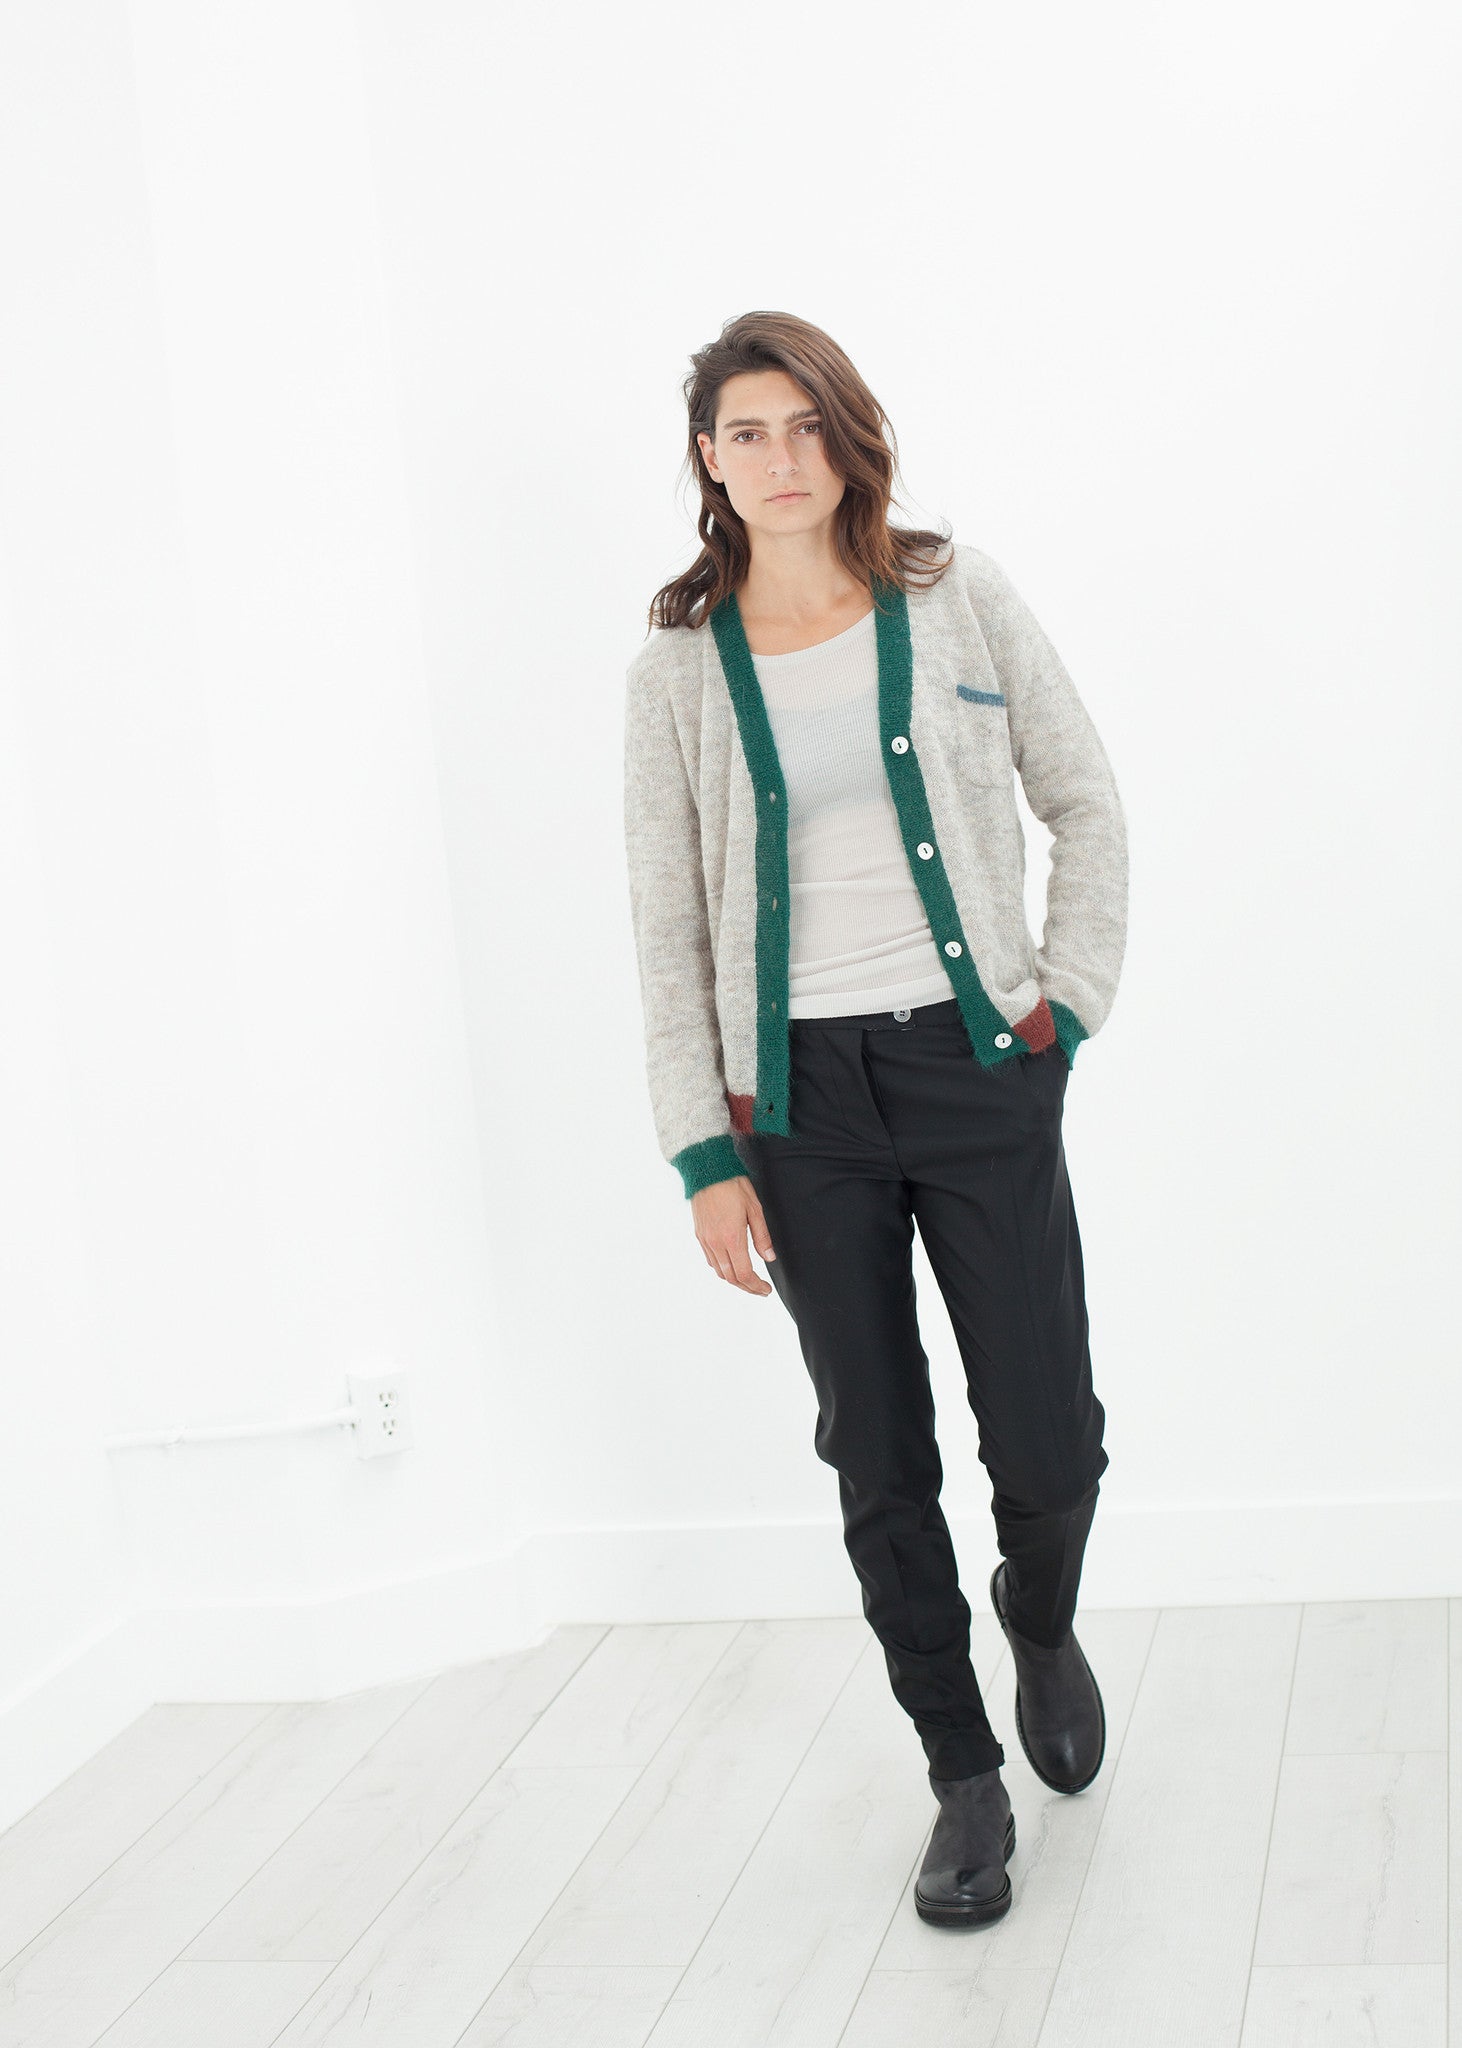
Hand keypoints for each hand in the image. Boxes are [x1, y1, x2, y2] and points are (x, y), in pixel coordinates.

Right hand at [690, 1176, 776, 1295]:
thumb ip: (762, 1237)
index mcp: (732, 1238)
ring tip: (748, 1279)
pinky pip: (710, 1260)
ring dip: (734, 1279)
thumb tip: (769, 1258)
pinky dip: (721, 1268)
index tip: (766, 1290)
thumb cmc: (733, 1185)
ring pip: (718, 1271)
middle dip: (746, 1287)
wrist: (707, 1170)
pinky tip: (731, 1263)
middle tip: (760, 1289)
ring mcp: (705, 1240)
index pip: (744, 1274)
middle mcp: (715, 1243)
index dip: (756, 1286)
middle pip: (730, 1278)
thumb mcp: (754, 1209)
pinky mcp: (699, 1234)